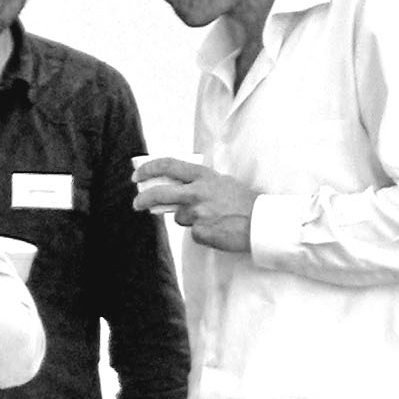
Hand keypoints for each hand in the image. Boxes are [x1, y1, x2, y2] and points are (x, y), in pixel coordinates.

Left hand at [133, 158, 255, 253]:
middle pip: (159, 193)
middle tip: (137, 204)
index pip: (168, 165)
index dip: (149, 169)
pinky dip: (202, 232)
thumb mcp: (221, 182)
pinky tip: (218, 229)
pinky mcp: (200, 232)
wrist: (262, 222)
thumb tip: (174, 186)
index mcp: (203, 175)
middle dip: (143, 199)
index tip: (137, 176)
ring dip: (189, 219)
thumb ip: (199, 182)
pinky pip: (193, 233)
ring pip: (179, 217)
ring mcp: (198, 213)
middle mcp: (197, 192)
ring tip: (212, 218)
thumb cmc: (244, 201)